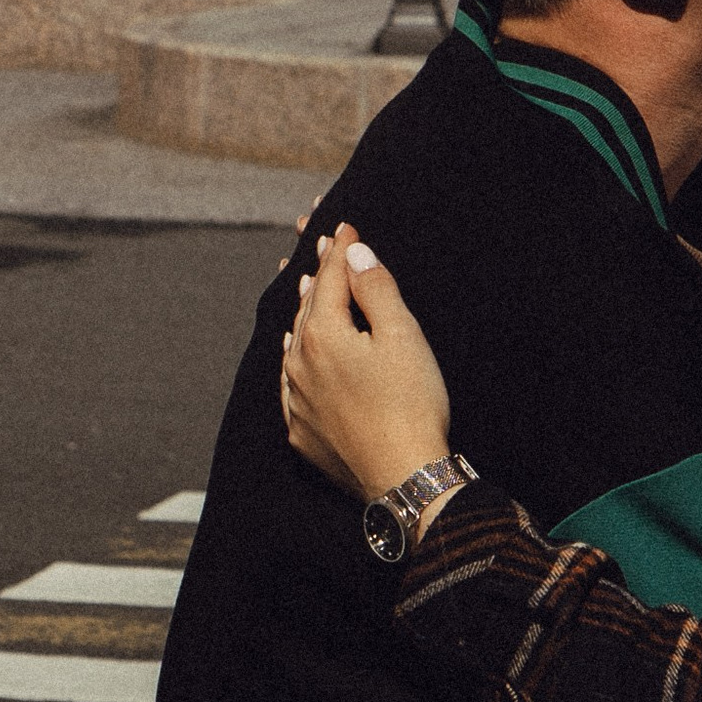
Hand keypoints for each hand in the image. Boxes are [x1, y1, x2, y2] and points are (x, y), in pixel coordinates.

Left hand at [279, 222, 453, 501]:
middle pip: (308, 308)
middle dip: (317, 275)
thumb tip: (354, 252)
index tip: (343, 224)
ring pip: (294, 344)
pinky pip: (290, 384)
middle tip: (321, 246)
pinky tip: (294, 355)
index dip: (340, 249)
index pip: (332, 280)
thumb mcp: (402, 336)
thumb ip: (376, 289)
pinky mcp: (302, 432)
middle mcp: (299, 365)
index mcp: (323, 335)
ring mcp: (297, 401)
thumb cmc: (411, 403)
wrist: (404, 477)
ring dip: (302, 315)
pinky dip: (294, 360)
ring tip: (303, 290)